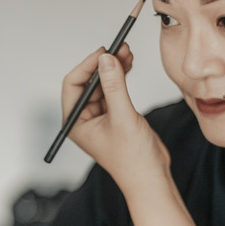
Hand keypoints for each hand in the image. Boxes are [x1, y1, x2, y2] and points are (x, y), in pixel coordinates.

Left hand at [63, 44, 170, 194]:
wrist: (151, 177)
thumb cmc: (133, 159)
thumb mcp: (122, 118)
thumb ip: (114, 87)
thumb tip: (106, 59)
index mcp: (75, 123)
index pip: (73, 85)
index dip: (87, 66)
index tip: (103, 52)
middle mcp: (84, 119)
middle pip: (88, 82)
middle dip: (103, 64)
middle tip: (118, 48)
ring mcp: (99, 117)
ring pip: (102, 83)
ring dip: (113, 67)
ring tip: (127, 52)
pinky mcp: (114, 115)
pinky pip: (113, 89)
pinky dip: (121, 76)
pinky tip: (129, 64)